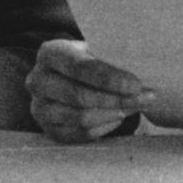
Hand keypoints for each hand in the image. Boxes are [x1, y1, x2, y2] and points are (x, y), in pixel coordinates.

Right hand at [25, 39, 154, 141]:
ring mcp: (39, 107)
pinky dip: (103, 127)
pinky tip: (119, 117)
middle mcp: (37, 80)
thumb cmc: (87, 60)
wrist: (66, 76)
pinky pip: (79, 133)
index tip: (136, 85)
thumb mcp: (94, 49)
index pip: (80, 68)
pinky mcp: (48, 129)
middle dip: (116, 99)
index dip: (109, 78)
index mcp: (49, 53)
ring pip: (79, 117)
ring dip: (113, 114)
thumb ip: (111, 56)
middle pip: (79, 95)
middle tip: (145, 98)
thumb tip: (144, 70)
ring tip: (135, 107)